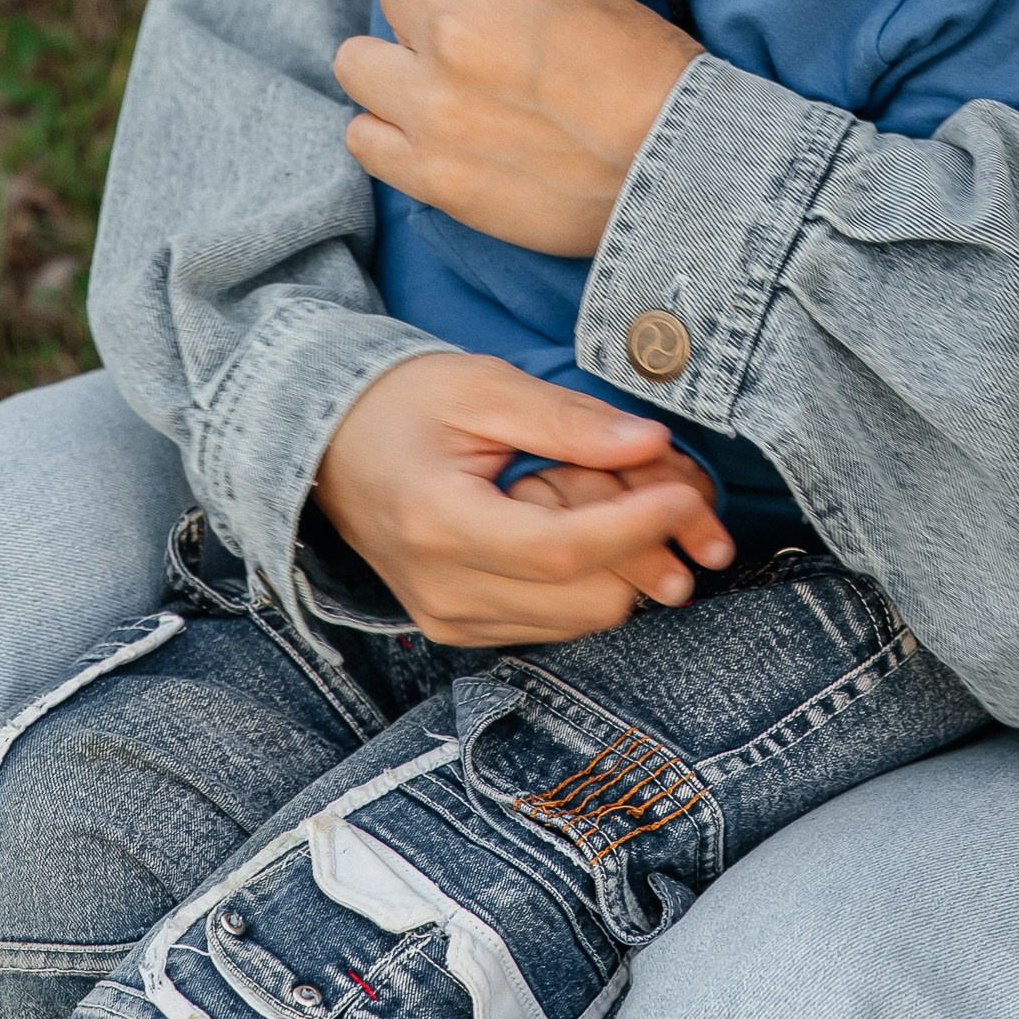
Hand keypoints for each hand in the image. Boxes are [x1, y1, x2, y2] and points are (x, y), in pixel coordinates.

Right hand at [315, 351, 731, 643]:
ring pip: (586, 615)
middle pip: (588, 595)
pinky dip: (592, 575)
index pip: (560, 549)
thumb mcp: (485, 387)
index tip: (688, 493)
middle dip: (647, 540)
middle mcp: (444, 590)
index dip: (636, 525)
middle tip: (666, 477)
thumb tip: (648, 443)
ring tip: (610, 489)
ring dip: (626, 559)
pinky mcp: (464, 630)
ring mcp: (452, 620)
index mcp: (438, 522)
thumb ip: (568, 420)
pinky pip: (561, 619)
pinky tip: (576, 519)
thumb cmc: (405, 404)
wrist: (330, 445)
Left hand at [337, 0, 698, 254]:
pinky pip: (360, 136)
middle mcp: (455, 25)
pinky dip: (389, 133)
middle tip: (480, 46)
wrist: (682, 168)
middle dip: (429, 11)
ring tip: (442, 88)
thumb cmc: (649, 70)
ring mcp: (434, 101)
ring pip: (358, 58)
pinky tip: (432, 135)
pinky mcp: (429, 171)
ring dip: (393, 67)